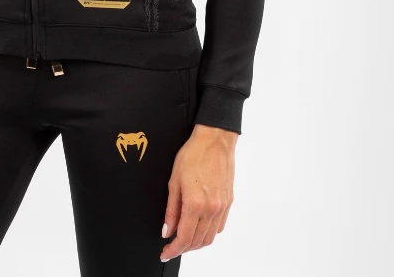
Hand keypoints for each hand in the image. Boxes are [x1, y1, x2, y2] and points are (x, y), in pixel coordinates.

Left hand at [159, 123, 237, 261]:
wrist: (215, 140)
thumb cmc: (193, 154)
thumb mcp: (174, 181)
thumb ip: (171, 209)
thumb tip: (167, 230)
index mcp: (196, 204)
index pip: (184, 238)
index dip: (173, 250)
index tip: (165, 253)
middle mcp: (212, 209)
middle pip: (198, 241)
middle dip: (184, 248)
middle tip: (172, 247)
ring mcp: (222, 206)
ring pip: (211, 237)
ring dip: (197, 243)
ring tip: (184, 239)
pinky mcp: (229, 202)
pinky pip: (219, 227)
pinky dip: (209, 233)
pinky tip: (199, 228)